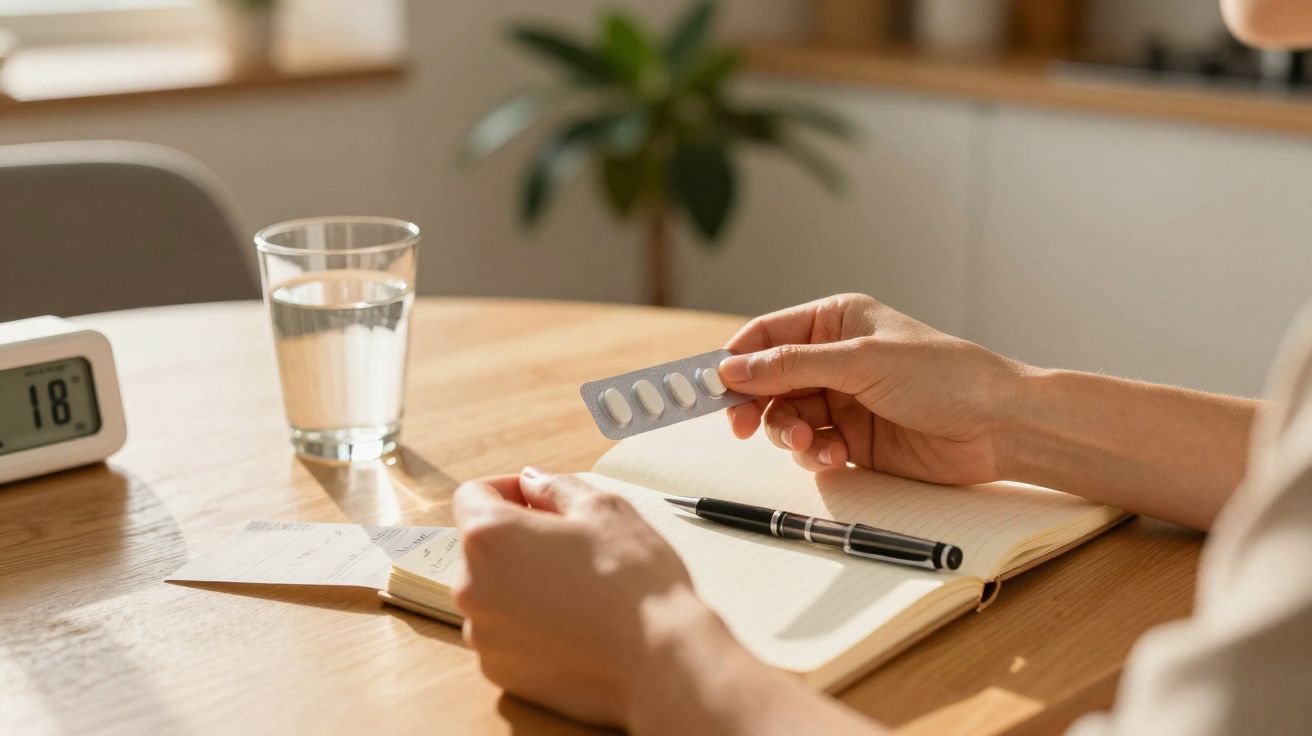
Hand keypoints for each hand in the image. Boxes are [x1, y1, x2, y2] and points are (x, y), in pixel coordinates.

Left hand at [451, 468, 728, 727]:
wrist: (659, 662)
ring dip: (522, 583)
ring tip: (577, 591)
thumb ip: (555, 487)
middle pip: (482, 548)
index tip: (538, 500)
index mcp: (489, 537)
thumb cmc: (634, 580)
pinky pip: (505, 634)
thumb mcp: (603, 509)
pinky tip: (574, 626)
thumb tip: (531, 482)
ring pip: (494, 592)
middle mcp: (471, 587)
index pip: (471, 496)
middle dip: (518, 539)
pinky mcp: (500, 671)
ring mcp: (483, 636)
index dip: (506, 489)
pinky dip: (529, 625)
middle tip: (571, 546)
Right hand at [720, 293, 1029, 484]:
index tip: (712, 388)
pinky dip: (814, 453)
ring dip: (787, 433)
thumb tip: (731, 367)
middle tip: (744, 427)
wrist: (999, 426)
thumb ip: (791, 366)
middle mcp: (834, 358)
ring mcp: (843, 399)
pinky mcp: (854, 438)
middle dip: (756, 405)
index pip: (766, 335)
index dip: (736, 361)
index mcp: (836, 320)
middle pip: (768, 381)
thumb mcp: (860, 362)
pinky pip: (811, 445)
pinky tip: (836, 455)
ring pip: (785, 417)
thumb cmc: (944, 376)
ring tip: (807, 442)